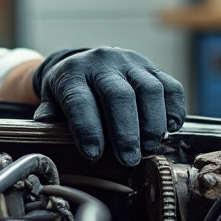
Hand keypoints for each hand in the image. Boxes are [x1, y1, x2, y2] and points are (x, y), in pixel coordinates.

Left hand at [33, 47, 184, 165]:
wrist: (86, 61)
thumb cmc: (70, 89)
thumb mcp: (52, 99)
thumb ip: (50, 114)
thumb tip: (45, 126)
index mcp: (73, 74)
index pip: (80, 100)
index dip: (87, 129)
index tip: (93, 155)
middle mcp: (103, 64)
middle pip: (119, 95)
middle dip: (125, 131)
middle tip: (129, 159)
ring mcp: (131, 63)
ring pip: (149, 89)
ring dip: (152, 123)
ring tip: (149, 147)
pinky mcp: (152, 68)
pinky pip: (170, 86)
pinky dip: (174, 109)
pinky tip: (169, 128)